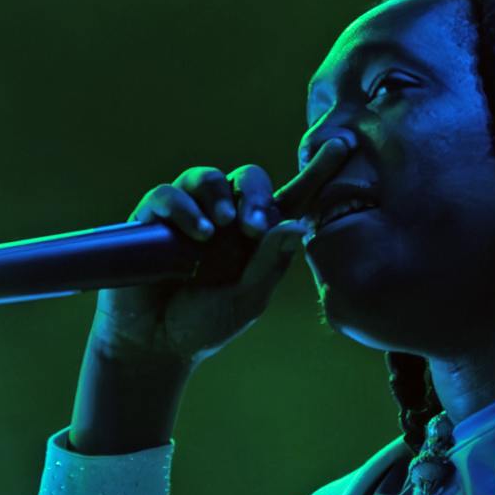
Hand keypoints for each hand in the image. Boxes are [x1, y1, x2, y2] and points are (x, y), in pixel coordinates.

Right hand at [89, 136, 350, 370]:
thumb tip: (296, 225)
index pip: (288, 199)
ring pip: (207, 178)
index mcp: (254, 237)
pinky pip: (168, 194)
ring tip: (220, 227)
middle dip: (254, 195)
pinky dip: (184, 207)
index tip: (342, 148)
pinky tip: (197, 231)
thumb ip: (269, 264)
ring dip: (218, 196)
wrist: (155, 345)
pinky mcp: (153, 219)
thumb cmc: (204, 324)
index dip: (315, 173)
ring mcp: (187, 216)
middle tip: (251, 226)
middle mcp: (224, 219)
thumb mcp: (247, 300)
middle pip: (247, 180)